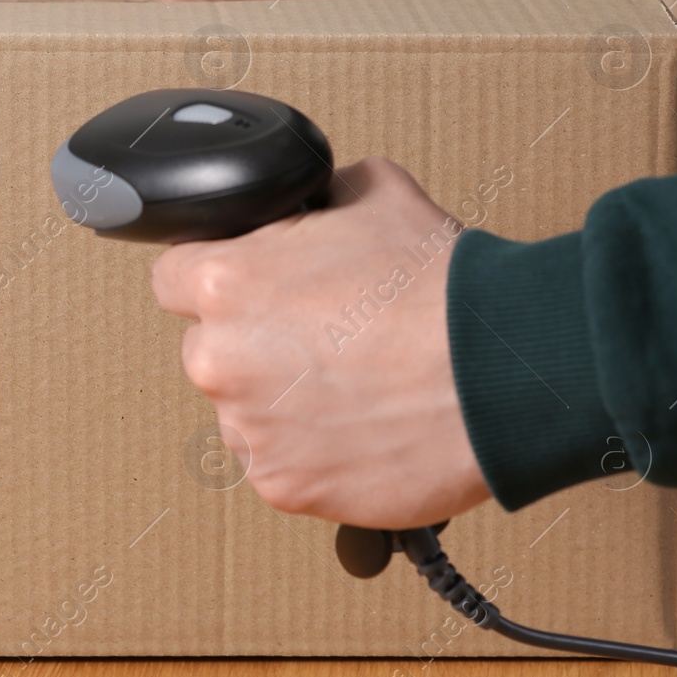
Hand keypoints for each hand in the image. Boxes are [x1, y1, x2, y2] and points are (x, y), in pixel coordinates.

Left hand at [150, 158, 490, 528]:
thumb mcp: (371, 191)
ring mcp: (248, 429)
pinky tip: (362, 427)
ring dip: (281, 401)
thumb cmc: (442, 288)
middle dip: (254, 342)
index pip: (174, 278)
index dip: (218, 276)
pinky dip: (312, 451)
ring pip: (244, 410)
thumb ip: (312, 200)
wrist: (502, 373)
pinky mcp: (283, 485)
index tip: (251, 288)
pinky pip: (280, 463)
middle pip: (210, 348)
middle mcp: (219, 359)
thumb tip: (305, 203)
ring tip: (355, 386)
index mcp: (224, 282)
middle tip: (323, 337)